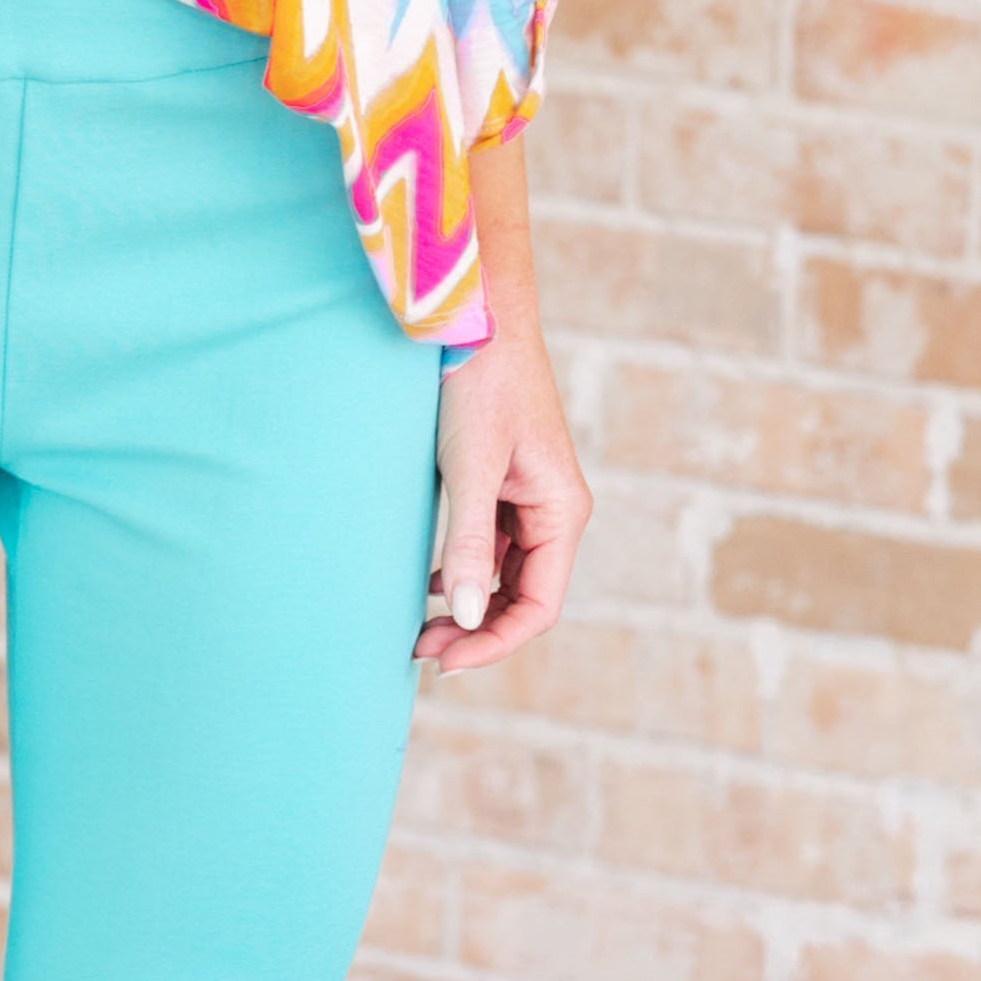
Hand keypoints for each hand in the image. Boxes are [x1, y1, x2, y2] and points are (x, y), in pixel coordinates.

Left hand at [419, 321, 589, 672]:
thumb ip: (470, 545)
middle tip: (418, 648)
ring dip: (468, 606)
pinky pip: (490, 547)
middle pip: (523, 599)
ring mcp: (529, 500)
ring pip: (505, 577)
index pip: (538, 607)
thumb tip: (466, 618)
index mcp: (562, 513)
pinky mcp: (504, 485)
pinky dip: (463, 572)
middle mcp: (554, 512)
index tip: (444, 662)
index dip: (494, 643)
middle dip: (477, 631)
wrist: (476, 318)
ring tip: (418, 626)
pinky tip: (430, 581)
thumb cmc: (478, 384)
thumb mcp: (468, 468)